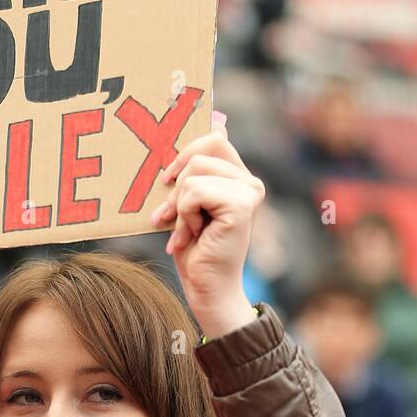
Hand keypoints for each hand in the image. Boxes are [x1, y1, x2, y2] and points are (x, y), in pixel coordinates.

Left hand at [150, 113, 264, 338]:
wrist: (206, 289)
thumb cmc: (195, 251)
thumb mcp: (187, 206)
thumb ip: (192, 173)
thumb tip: (200, 127)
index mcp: (239, 178)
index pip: (214, 139)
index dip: (185, 154)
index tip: (167, 181)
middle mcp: (250, 182)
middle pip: (201, 152)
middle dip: (177, 186)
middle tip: (171, 217)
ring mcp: (250, 192)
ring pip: (193, 174)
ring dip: (180, 207)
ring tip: (187, 232)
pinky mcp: (242, 205)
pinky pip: (195, 192)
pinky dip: (185, 216)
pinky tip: (194, 236)